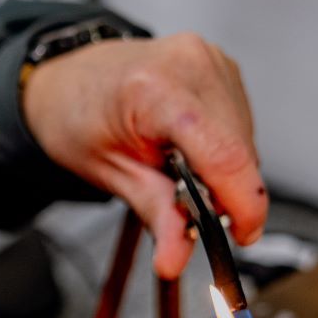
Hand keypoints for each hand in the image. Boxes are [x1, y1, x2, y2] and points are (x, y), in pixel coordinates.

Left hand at [20, 32, 265, 279]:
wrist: (71, 77)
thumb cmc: (78, 114)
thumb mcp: (109, 173)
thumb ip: (154, 214)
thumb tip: (177, 257)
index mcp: (156, 87)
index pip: (223, 154)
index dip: (243, 203)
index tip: (242, 236)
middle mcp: (192, 65)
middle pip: (239, 151)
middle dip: (224, 192)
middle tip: (186, 204)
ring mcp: (212, 61)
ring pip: (245, 140)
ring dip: (224, 170)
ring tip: (177, 167)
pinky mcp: (223, 67)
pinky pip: (240, 124)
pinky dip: (222, 148)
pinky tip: (189, 147)